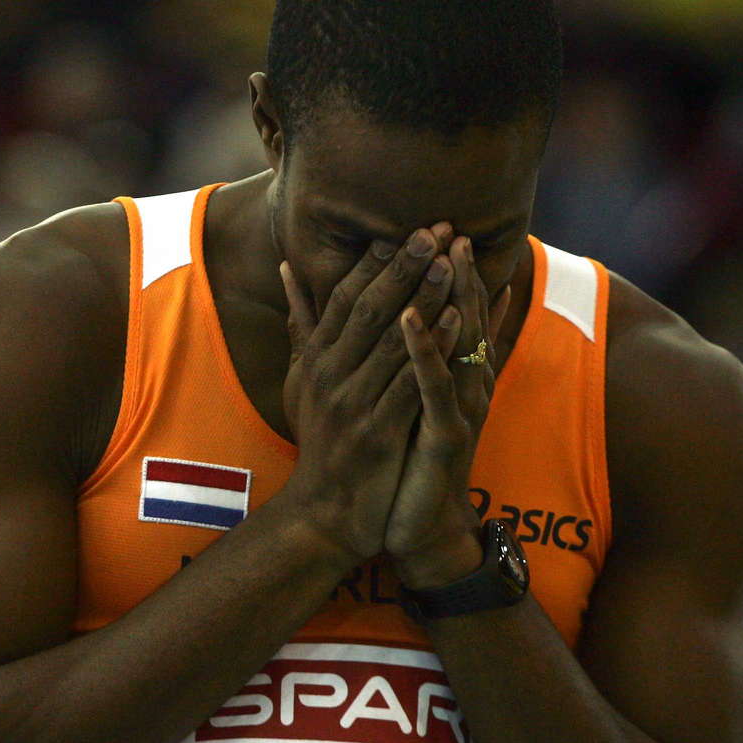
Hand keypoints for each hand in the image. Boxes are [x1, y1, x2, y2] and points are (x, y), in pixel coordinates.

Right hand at [280, 225, 456, 561]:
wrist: (324, 513)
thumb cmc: (321, 442)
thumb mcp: (300, 382)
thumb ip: (301, 326)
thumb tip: (286, 268)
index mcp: (315, 360)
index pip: (341, 297)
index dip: (373, 262)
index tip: (403, 228)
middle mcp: (329, 375)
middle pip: (368, 309)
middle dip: (403, 267)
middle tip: (434, 229)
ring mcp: (352, 403)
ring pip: (392, 340)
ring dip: (424, 298)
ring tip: (451, 262)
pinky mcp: (377, 432)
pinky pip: (410, 382)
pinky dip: (433, 349)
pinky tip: (457, 320)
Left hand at [383, 235, 513, 583]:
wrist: (420, 531)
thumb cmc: (412, 465)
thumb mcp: (412, 406)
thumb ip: (417, 365)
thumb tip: (414, 322)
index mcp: (455, 377)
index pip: (459, 314)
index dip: (456, 272)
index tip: (446, 227)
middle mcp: (466, 387)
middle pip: (467, 318)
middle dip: (460, 272)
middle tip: (452, 227)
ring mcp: (459, 408)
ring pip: (459, 343)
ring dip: (453, 298)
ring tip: (445, 255)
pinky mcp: (445, 433)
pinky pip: (434, 383)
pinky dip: (425, 348)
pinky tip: (412, 318)